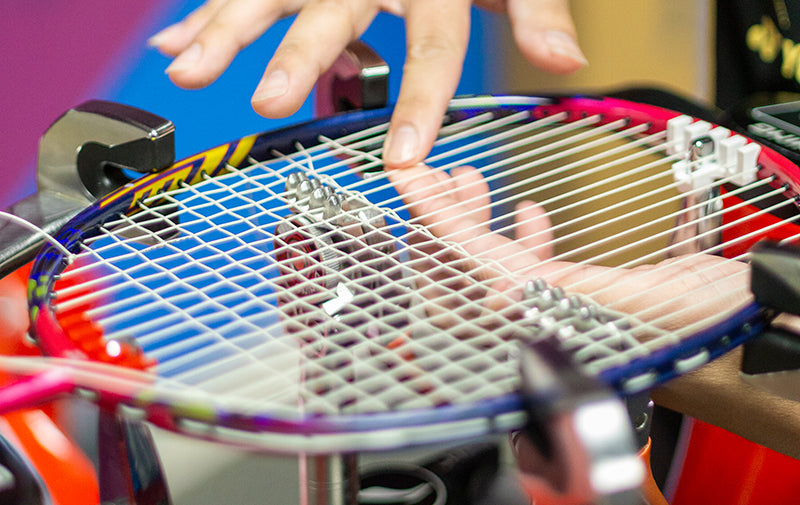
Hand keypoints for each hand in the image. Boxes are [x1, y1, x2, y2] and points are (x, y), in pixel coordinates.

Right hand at [149, 0, 585, 167]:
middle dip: (295, 56)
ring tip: (184, 71)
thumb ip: (537, 11)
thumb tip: (567, 61)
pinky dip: (205, 12)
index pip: (432, 45)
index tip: (404, 156)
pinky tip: (172, 44)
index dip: (420, 100)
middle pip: (332, 13)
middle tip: (267, 100)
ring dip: (223, 30)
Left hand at [387, 165, 751, 331]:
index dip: (432, 216)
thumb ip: (560, 298)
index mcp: (545, 324)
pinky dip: (519, 240)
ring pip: (485, 268)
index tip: (407, 177)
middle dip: (441, 219)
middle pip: (459, 274)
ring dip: (472, 223)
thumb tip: (492, 290)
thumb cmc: (707, 328)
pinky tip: (529, 216)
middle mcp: (536, 322)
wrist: (744, 329)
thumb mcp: (640, 304)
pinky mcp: (569, 300)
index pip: (467, 265)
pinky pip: (526, 271)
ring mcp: (548, 310)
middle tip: (435, 176)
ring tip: (470, 183)